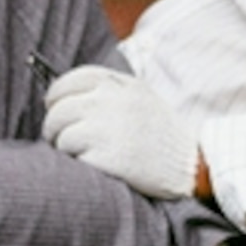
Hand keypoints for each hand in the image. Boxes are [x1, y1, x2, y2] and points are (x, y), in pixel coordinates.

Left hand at [42, 65, 200, 200]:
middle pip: (58, 111)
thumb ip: (107, 91)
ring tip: (82, 153)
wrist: (191, 163)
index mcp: (119, 84)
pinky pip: (72, 157)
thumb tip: (61, 97)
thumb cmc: (161, 133)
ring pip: (61, 135)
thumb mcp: (140, 97)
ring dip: (65, 148)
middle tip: (60, 139)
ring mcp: (106, 127)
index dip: (55, 97)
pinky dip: (79, 163)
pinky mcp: (105, 155)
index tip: (53, 108)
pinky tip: (97, 164)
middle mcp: (110, 101)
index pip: (69, 82)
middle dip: (54, 127)